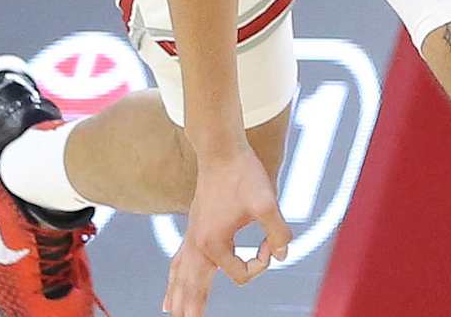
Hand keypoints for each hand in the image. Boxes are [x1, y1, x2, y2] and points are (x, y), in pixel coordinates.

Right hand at [163, 146, 290, 316]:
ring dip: (177, 294)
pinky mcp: (194, 226)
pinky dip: (174, 274)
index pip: (241, 274)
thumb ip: (278, 232)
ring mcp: (192, 234)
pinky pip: (179, 258)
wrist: (222, 149)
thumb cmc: (242, 173)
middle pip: (192, 287)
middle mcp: (198, 243)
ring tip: (170, 312)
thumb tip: (281, 254)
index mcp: (214, 244)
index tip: (269, 241)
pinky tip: (172, 280)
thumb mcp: (267, 202)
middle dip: (190, 309)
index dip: (260, 262)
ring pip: (180, 274)